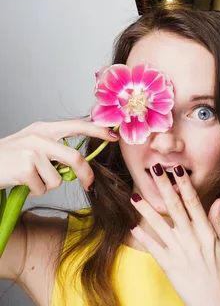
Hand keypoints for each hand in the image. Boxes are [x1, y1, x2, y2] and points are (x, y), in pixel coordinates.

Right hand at [0, 120, 118, 194]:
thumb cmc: (9, 158)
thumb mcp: (32, 145)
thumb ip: (55, 149)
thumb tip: (79, 166)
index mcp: (44, 129)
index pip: (77, 126)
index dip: (97, 131)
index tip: (113, 137)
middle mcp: (39, 137)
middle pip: (74, 158)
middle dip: (85, 175)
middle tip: (89, 184)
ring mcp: (32, 152)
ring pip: (58, 178)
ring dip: (47, 184)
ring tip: (30, 177)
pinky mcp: (25, 168)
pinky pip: (43, 188)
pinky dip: (35, 190)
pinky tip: (21, 182)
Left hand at [129, 163, 219, 305]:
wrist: (216, 302)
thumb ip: (218, 221)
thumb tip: (219, 200)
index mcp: (206, 232)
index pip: (193, 201)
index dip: (184, 184)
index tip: (176, 168)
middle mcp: (191, 238)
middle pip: (174, 207)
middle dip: (163, 187)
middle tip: (154, 169)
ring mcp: (179, 251)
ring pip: (159, 225)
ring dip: (146, 209)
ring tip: (134, 196)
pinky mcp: (169, 265)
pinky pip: (153, 248)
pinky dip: (143, 237)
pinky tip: (133, 227)